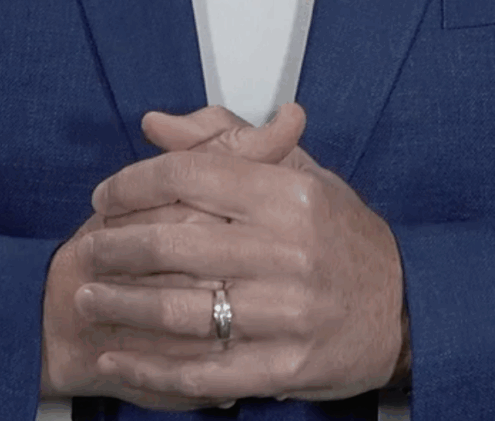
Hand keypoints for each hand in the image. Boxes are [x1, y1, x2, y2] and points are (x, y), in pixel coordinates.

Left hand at [85, 101, 404, 406]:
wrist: (407, 309)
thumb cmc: (344, 237)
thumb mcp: (300, 175)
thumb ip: (226, 143)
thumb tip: (156, 124)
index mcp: (290, 196)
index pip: (190, 177)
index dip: (133, 184)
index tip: (104, 196)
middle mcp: (290, 251)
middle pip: (175, 243)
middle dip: (116, 247)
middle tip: (87, 250)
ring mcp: (288, 313)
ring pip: (182, 310)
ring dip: (123, 306)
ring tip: (88, 298)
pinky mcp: (286, 366)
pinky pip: (204, 371)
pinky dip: (152, 369)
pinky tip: (118, 359)